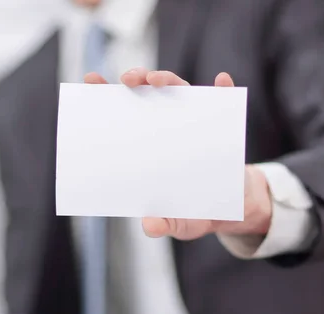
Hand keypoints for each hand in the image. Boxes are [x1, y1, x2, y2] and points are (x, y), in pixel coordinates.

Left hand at [84, 68, 272, 239]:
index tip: (91, 80)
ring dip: (168, 79)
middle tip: (127, 81)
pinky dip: (225, 89)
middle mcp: (172, 125)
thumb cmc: (196, 211)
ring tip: (157, 80)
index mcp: (152, 143)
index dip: (107, 94)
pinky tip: (222, 81)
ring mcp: (198, 122)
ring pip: (181, 90)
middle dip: (136, 78)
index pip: (126, 112)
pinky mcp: (225, 125)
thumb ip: (166, 224)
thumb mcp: (180, 223)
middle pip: (151, 92)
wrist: (232, 209)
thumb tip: (150, 226)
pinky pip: (226, 101)